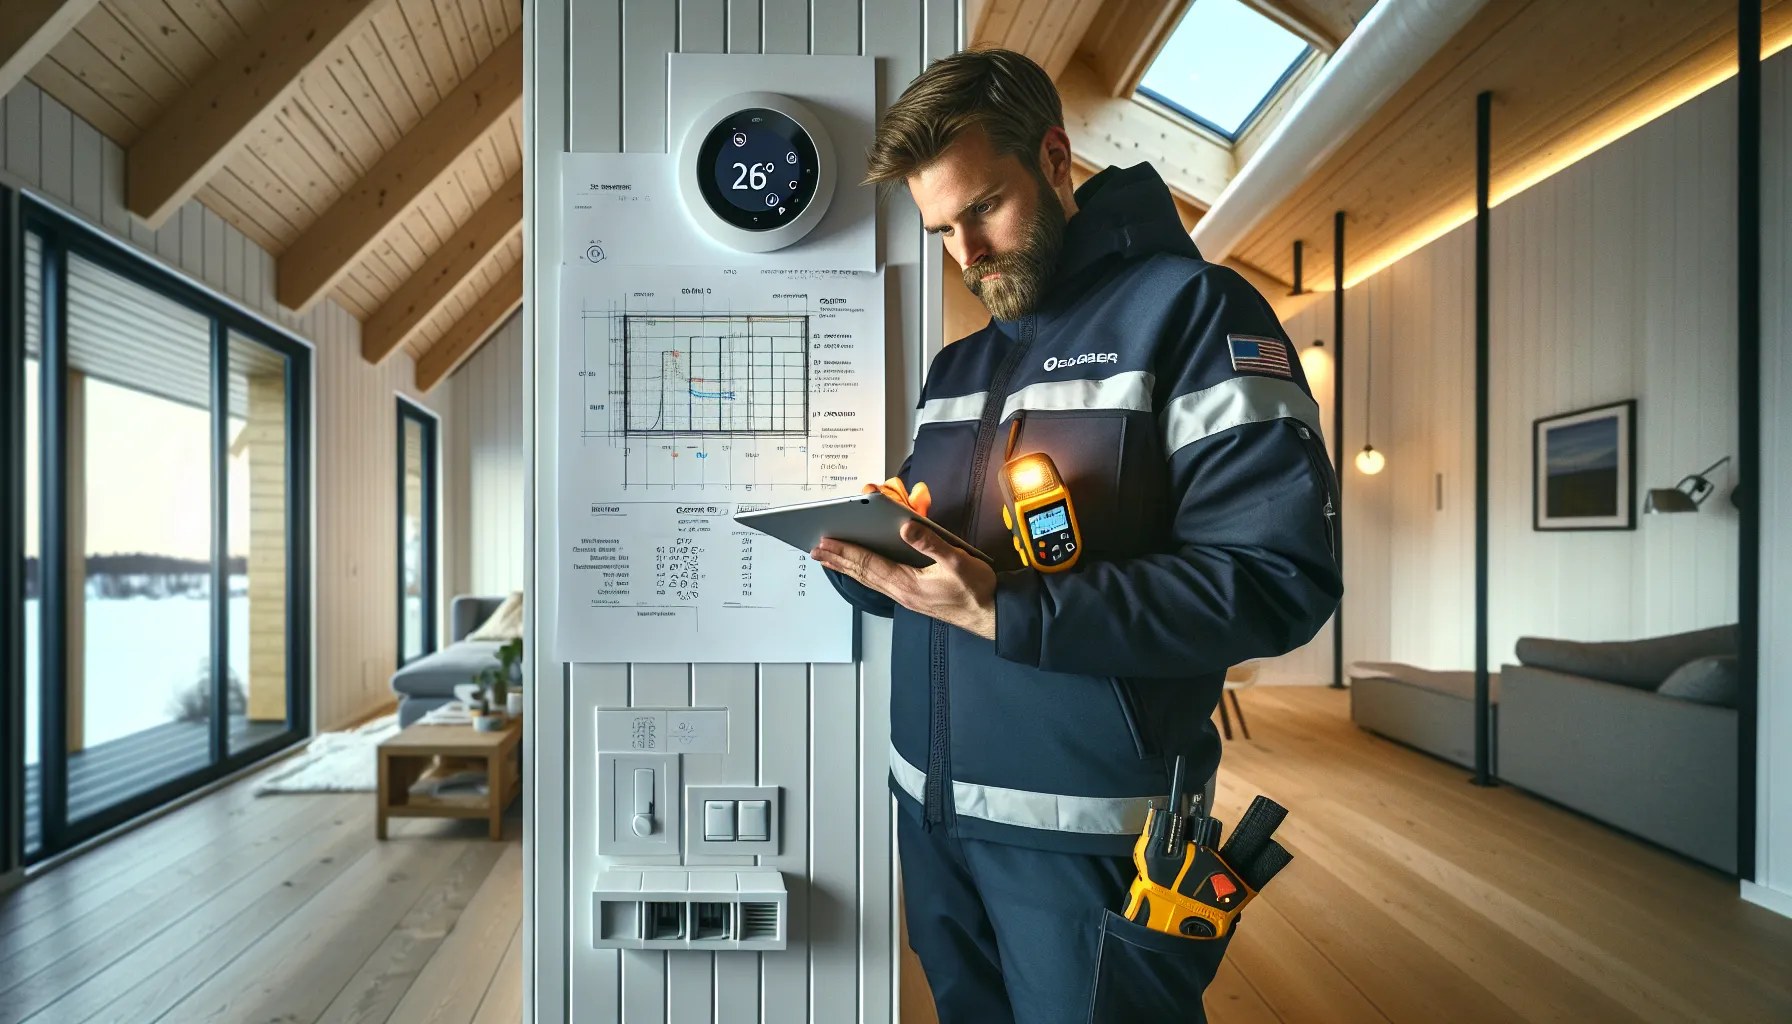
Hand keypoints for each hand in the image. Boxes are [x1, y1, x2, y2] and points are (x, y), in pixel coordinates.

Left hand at [812, 521, 995, 638]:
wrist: (992, 616)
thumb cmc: (978, 591)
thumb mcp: (959, 562)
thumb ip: (932, 544)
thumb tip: (906, 527)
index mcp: (909, 584)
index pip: (869, 564)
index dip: (846, 551)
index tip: (825, 542)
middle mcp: (902, 593)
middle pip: (862, 573)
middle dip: (838, 560)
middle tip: (815, 551)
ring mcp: (906, 597)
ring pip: (869, 579)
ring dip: (848, 567)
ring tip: (828, 559)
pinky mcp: (913, 598)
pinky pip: (881, 583)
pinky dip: (865, 574)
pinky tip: (860, 570)